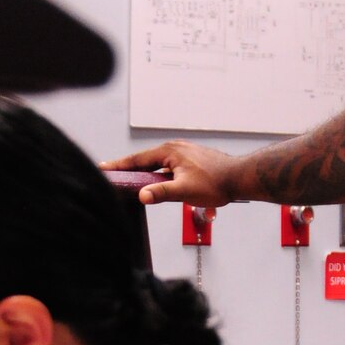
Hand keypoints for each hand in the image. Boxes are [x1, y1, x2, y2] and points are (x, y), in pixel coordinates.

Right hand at [102, 142, 238, 207]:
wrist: (239, 178)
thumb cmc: (217, 182)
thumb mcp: (184, 190)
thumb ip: (161, 193)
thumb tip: (142, 195)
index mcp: (170, 151)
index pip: (138, 159)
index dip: (120, 165)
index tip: (105, 167)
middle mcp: (176, 148)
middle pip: (147, 161)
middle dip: (132, 170)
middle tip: (116, 176)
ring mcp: (185, 153)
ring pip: (160, 165)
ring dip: (150, 175)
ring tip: (139, 184)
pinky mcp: (192, 160)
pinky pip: (171, 167)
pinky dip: (164, 176)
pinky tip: (166, 186)